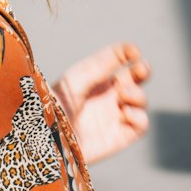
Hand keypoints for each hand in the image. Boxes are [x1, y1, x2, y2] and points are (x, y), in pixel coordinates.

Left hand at [52, 42, 150, 166]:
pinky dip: (139, 116)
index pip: (118, 60)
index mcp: (94, 78)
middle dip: (143, 70)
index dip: (127, 53)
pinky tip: (124, 112)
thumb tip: (132, 51)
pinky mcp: (118, 137)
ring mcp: (114, 115)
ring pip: (140, 100)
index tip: (133, 52)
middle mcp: (107, 95)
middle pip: (135, 78)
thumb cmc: (55, 106)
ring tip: (122, 95)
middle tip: (142, 69)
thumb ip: (103, 65)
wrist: (47, 140)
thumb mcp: (76, 80)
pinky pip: (140, 125)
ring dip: (137, 94)